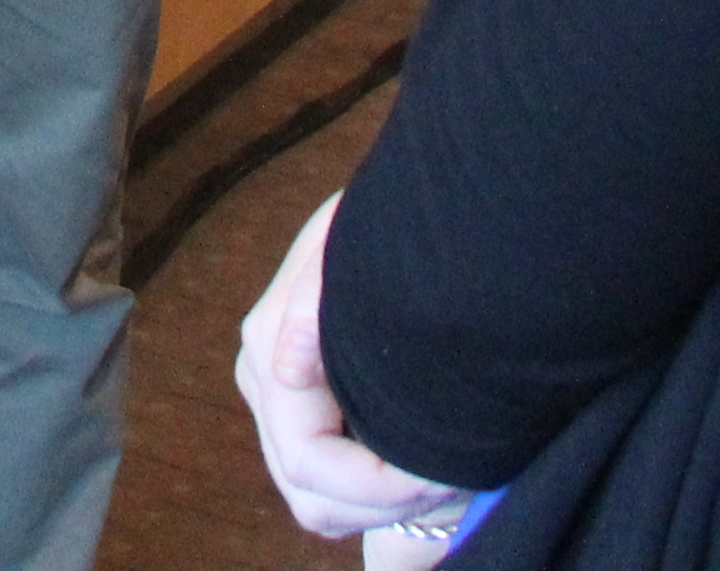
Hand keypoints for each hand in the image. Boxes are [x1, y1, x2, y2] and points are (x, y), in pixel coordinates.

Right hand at [237, 193, 482, 550]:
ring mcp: (277, 401)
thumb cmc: (396, 231)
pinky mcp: (302, 414)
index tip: (445, 473)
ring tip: (445, 472)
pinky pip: (329, 490)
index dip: (379, 485)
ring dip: (383, 505)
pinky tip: (421, 465)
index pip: (310, 464)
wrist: (416, 216)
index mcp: (270, 348)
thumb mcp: (362, 249)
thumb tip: (284, 369)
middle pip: (312, 496)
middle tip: (456, 480)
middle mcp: (263, 378)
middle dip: (387, 503)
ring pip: (318, 504)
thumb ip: (317, 300)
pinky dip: (377, 495)